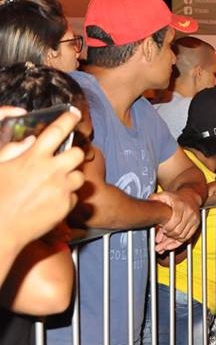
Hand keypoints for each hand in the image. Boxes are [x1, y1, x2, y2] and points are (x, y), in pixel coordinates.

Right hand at [0, 108, 84, 248]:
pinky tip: (50, 200)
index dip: (68, 119)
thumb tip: (30, 142)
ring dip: (70, 177)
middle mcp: (51, 171)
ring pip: (79, 176)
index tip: (75, 114)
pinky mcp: (66, 205)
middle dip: (74, 153)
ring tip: (55, 183)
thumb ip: (13, 151)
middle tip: (64, 159)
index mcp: (33, 158)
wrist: (1, 229)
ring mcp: (61, 189)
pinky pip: (74, 196)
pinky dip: (66, 196)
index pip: (57, 131)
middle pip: (78, 153)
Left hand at [150, 189, 201, 247]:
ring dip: (172, 242)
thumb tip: (147, 205)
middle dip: (168, 238)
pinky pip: (188, 237)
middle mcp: (189, 212)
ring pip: (182, 236)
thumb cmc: (176, 197)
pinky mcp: (196, 224)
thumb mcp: (164, 195)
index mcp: (180, 205)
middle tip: (159, 242)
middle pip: (178, 231)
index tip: (161, 230)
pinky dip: (179, 242)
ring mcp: (194, 219)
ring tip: (163, 246)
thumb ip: (155, 199)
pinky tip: (170, 245)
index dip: (167, 228)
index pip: (174, 221)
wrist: (191, 196)